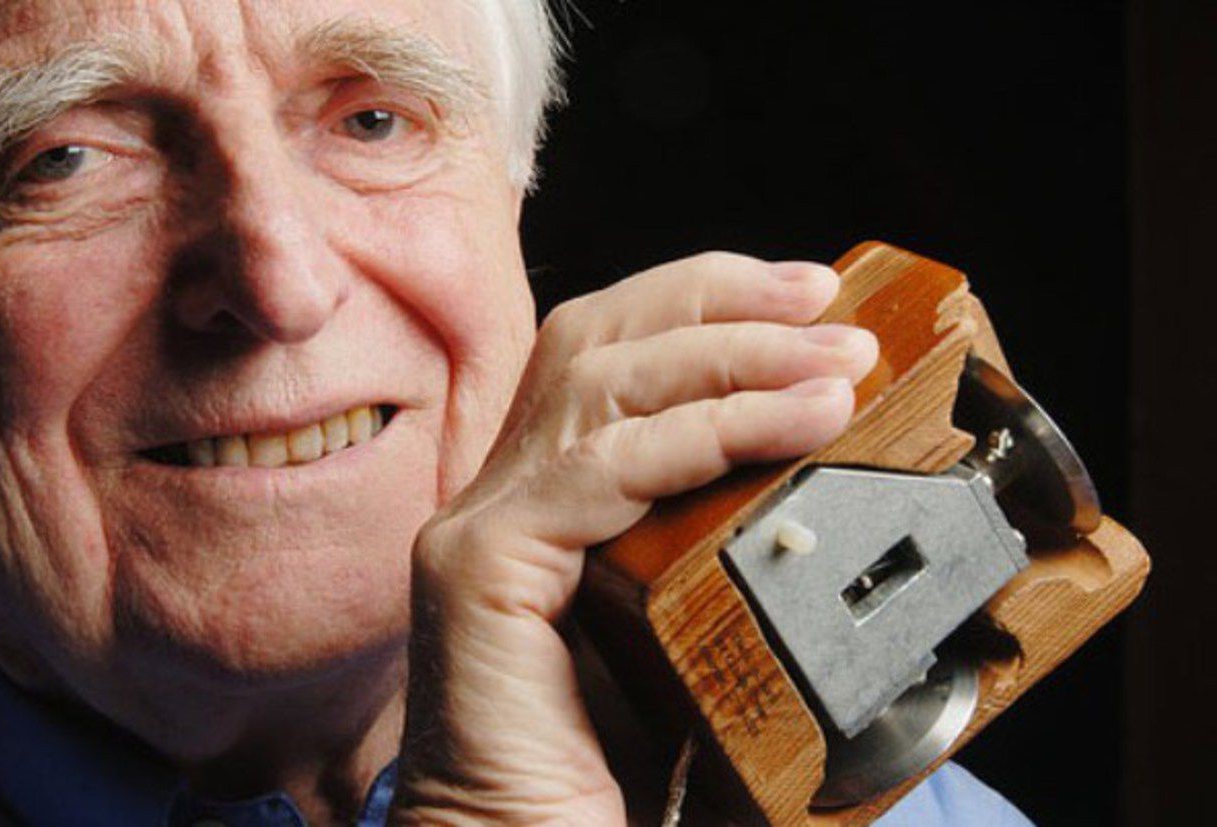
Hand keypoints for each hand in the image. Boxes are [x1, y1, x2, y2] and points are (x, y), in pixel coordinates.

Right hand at [389, 253, 878, 823]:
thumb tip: (848, 484)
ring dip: (730, 357)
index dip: (705, 307)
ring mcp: (484, 523)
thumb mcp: (699, 623)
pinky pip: (600, 466)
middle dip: (719, 303)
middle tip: (828, 303)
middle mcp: (507, 492)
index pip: (612, 355)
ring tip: (834, 362)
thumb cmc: (621, 767)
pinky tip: (786, 424)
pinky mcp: (479, 565)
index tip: (809, 300)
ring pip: (600, 383)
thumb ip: (736, 545)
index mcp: (554, 497)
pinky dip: (703, 432)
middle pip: (596, 338)